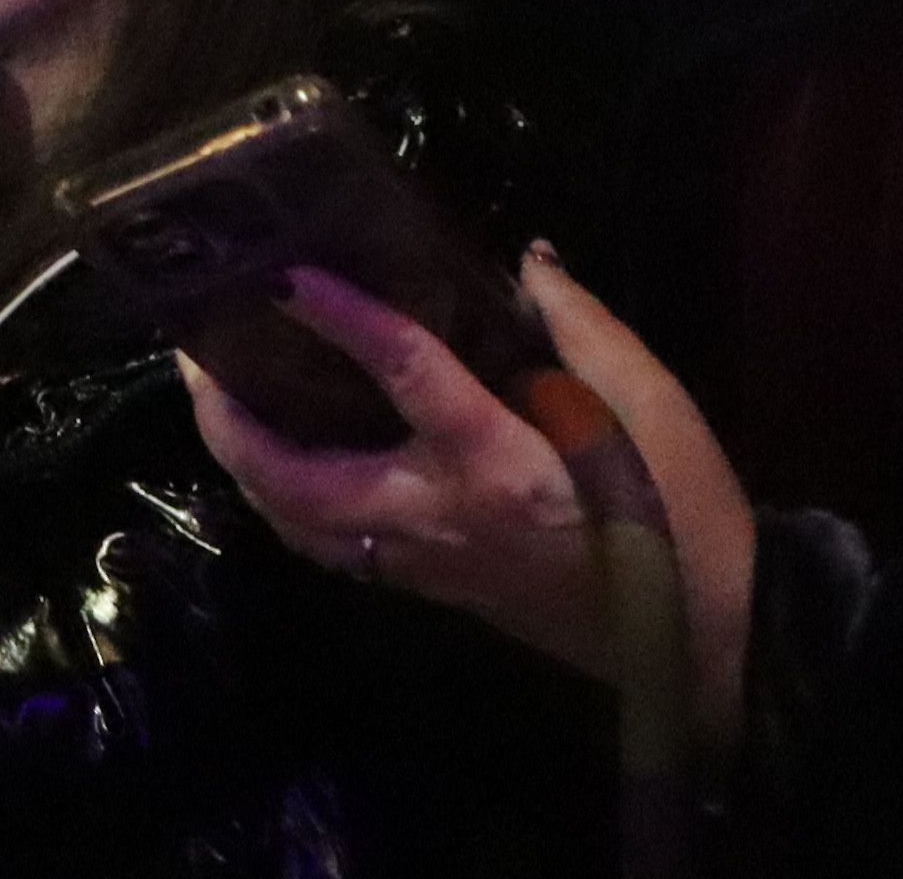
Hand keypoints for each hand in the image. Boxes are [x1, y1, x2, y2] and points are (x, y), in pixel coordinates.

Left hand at [185, 254, 756, 744]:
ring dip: (245, 467)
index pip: (403, 372)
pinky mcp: (430, 590)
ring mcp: (426, 564)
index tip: (285, 269)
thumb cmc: (684, 514)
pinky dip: (288, 503)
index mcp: (498, 462)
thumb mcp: (651, 402)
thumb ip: (580, 326)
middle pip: (297, 478)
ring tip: (220, 403)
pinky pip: (330, 548)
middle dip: (229, 421)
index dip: (340, 315)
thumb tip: (525, 263)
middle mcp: (440, 518)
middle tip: (196, 353)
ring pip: (299, 525)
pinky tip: (283, 463)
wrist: (705, 639)